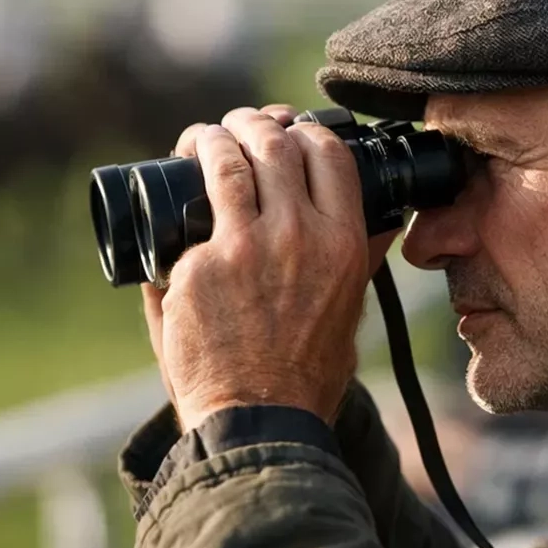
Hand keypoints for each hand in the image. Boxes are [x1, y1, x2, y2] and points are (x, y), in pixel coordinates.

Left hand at [140, 105, 395, 430]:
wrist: (258, 424)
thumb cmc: (305, 379)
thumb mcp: (352, 315)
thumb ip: (361, 263)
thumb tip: (382, 222)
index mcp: (343, 246)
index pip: (329, 156)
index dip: (305, 132)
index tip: (288, 131)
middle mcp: (299, 236)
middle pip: (274, 145)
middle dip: (250, 123)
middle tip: (234, 127)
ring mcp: (245, 247)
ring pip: (226, 161)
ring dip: (209, 137)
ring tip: (198, 140)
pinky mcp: (198, 266)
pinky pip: (185, 217)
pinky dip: (175, 200)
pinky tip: (165, 198)